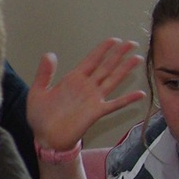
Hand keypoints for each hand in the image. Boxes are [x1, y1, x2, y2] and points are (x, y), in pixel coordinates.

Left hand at [26, 38, 145, 152]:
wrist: (45, 138)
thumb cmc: (40, 117)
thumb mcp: (38, 92)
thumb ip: (44, 73)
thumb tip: (49, 54)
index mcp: (73, 80)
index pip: (91, 60)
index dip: (102, 50)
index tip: (114, 40)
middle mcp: (86, 87)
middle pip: (106, 66)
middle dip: (118, 54)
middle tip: (131, 43)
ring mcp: (93, 99)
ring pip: (113, 80)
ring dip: (125, 70)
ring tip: (137, 59)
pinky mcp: (96, 112)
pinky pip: (115, 104)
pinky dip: (127, 99)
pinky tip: (140, 94)